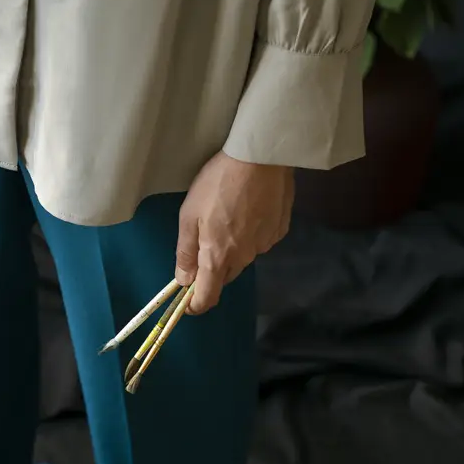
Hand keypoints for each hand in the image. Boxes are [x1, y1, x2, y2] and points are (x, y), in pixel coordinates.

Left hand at [174, 152, 294, 313]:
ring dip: (232, 249)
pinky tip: (248, 210)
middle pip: (225, 276)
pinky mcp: (279, 230)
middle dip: (212, 270)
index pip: (208, 297)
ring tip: (228, 217)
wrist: (260, 158)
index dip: (196, 305)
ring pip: (243, 258)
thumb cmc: (217, 184)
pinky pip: (260, 241)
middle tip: (204, 242)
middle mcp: (245, 258)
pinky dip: (251, 234)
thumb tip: (183, 280)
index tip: (188, 302)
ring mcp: (265, 245)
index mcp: (219, 257)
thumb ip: (186, 252)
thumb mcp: (189, 216)